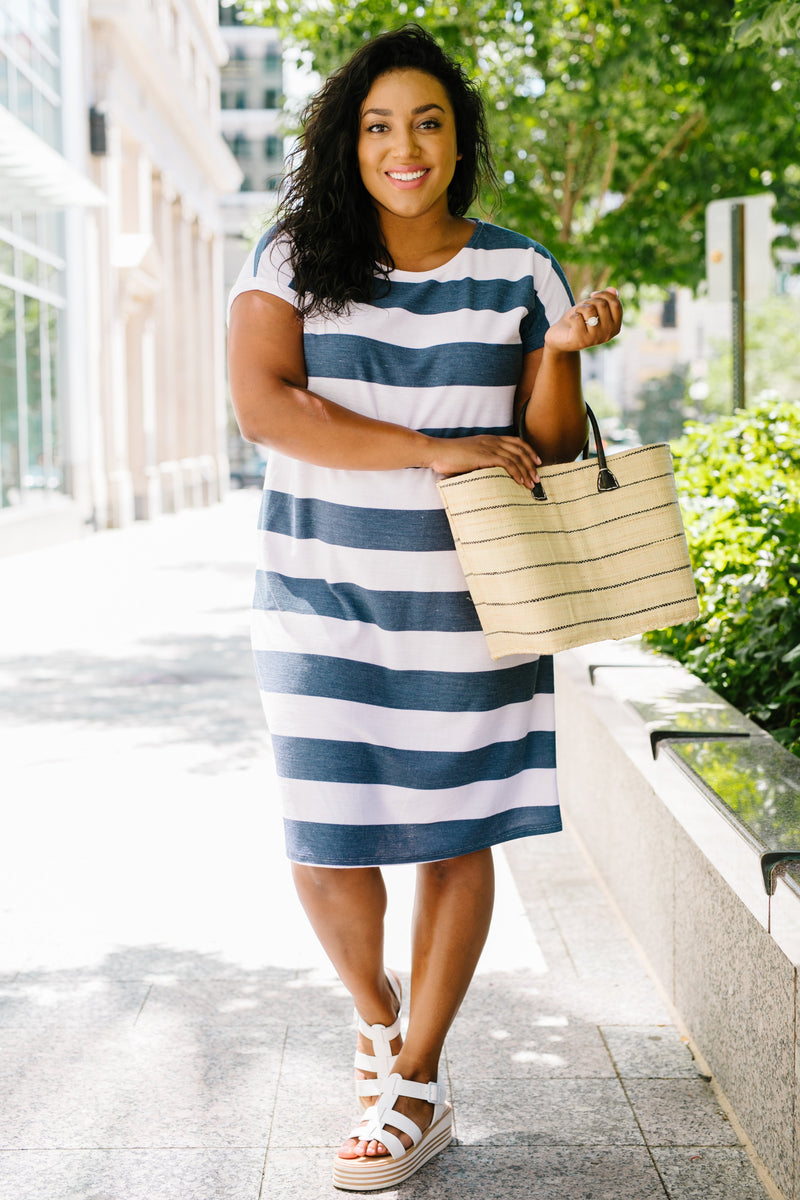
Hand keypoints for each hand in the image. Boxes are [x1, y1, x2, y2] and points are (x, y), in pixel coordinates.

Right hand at [423, 434, 540, 487]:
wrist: (437, 452)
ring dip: (526, 471)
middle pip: (520, 450)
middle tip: (537, 477)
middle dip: (531, 464)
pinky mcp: (484, 456)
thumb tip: (490, 473)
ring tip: (532, 483)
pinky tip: (520, 481)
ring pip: (516, 458)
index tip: (537, 462)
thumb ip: (481, 461)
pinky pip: (506, 463)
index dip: (529, 451)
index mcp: (489, 439)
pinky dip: (516, 472)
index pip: (516, 442)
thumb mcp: (470, 456)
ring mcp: (489, 447)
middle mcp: (492, 441)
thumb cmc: (449, 457)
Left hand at [544, 287, 622, 353]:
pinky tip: (572, 324)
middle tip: (583, 308)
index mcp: (615, 327)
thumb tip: (613, 290)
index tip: (593, 295)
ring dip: (580, 308)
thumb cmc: (581, 320)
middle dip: (590, 301)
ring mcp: (595, 338)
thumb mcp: (595, 308)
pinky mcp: (581, 340)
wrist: (562, 337)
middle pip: (602, 304)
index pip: (616, 304)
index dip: (604, 295)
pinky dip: (573, 316)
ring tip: (578, 315)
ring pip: (590, 310)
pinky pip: (577, 318)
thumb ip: (607, 300)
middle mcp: (608, 335)